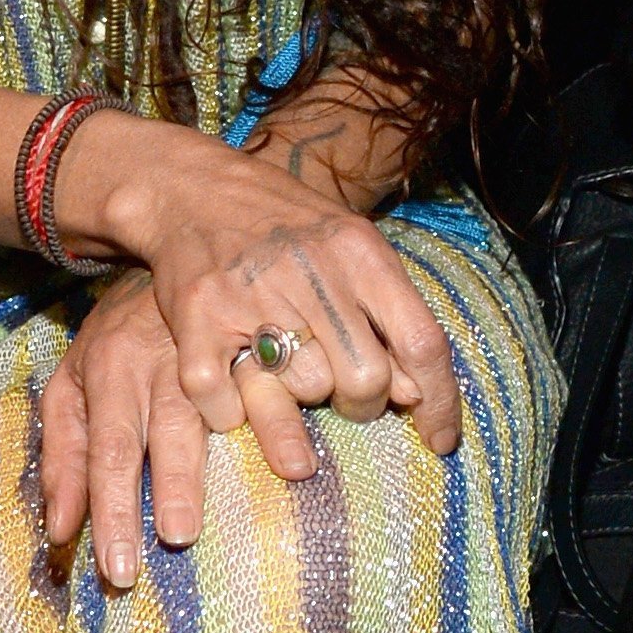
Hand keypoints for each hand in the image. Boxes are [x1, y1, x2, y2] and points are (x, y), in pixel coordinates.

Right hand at [37, 119, 460, 585]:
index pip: (421, 341)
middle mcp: (309, 270)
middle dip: (364, 405)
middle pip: (365, 378)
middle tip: (345, 398)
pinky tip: (235, 384)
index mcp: (358, 251)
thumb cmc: (286, 229)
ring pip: (302, 393)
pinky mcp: (195, 321)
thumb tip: (414, 394)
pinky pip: (228, 405)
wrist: (192, 191)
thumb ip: (387, 315)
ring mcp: (249, 294)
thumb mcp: (350, 251)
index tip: (439, 441)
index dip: (439, 402)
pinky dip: (232, 412)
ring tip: (286, 372)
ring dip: (299, 401)